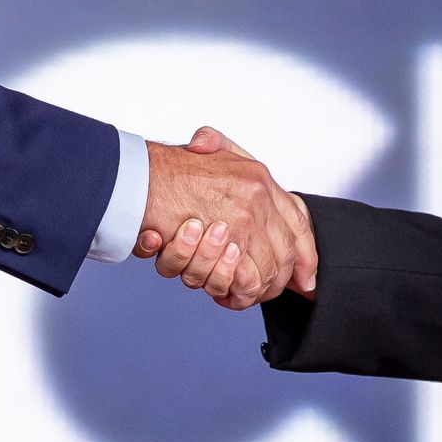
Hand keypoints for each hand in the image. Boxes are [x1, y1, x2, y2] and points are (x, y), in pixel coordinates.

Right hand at [131, 127, 316, 309]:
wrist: (135, 180)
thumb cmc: (161, 171)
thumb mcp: (205, 148)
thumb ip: (222, 151)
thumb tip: (231, 165)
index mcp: (258, 177)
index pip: (298, 220)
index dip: (306, 254)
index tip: (306, 278)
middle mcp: (257, 197)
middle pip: (285, 252)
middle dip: (275, 281)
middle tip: (258, 293)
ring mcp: (245, 219)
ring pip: (265, 271)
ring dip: (247, 289)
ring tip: (229, 291)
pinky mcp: (228, 242)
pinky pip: (244, 279)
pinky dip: (232, 291)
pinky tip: (220, 292)